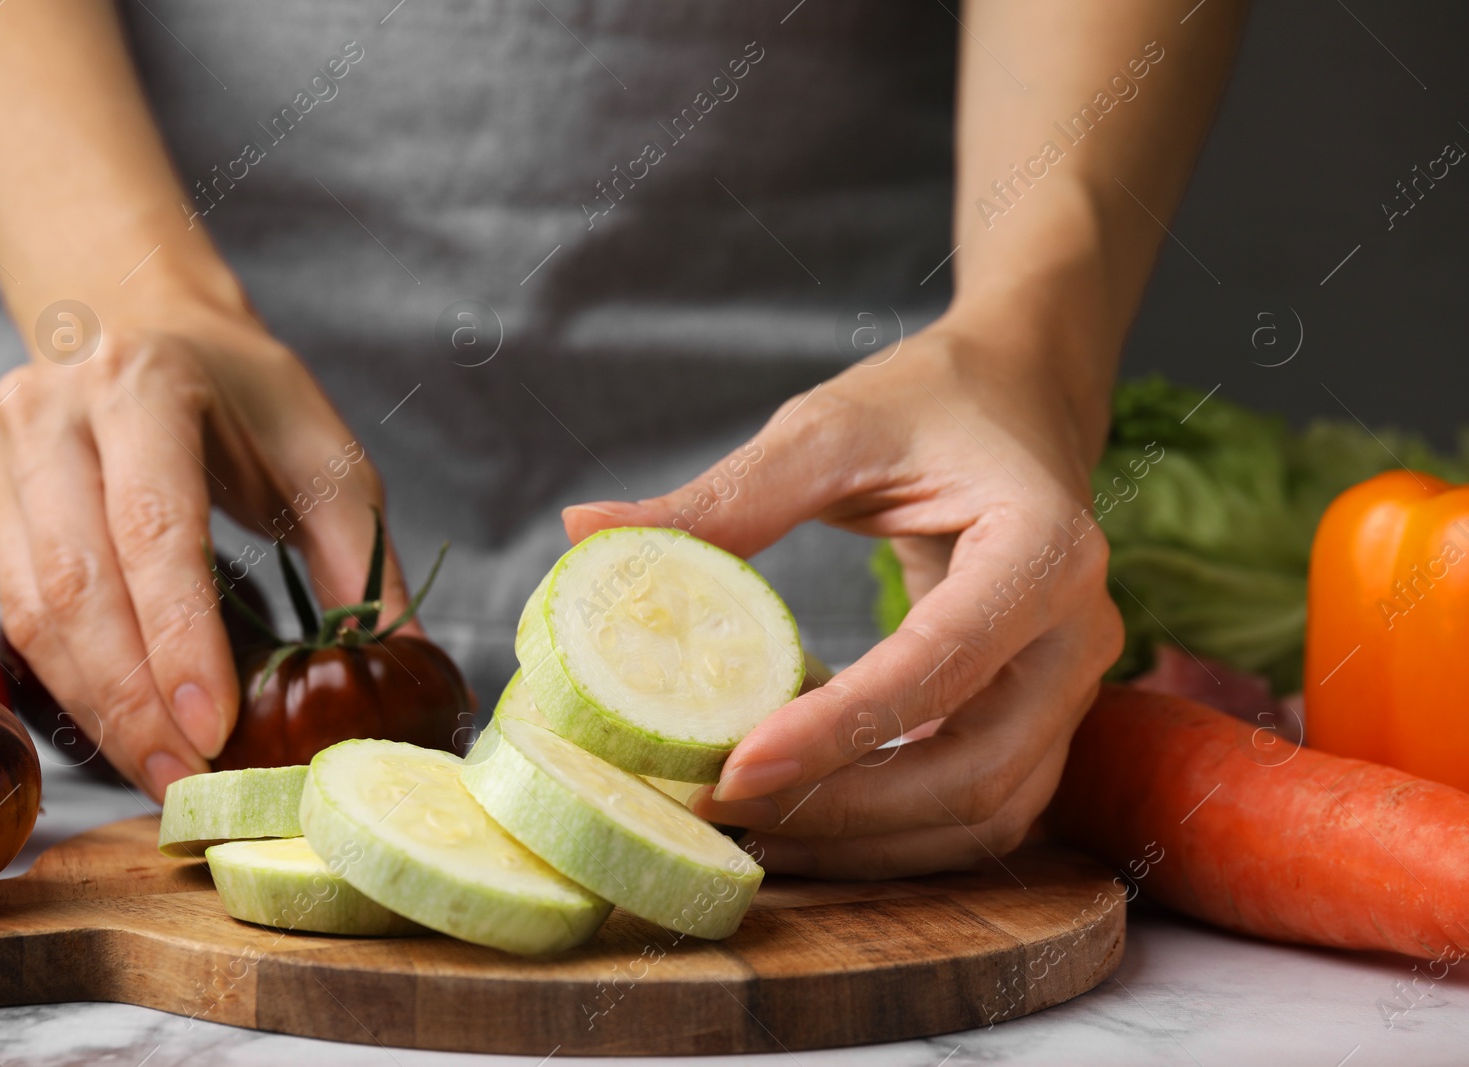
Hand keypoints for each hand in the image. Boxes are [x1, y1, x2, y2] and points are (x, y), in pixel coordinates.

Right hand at [0, 301, 410, 798]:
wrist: (152, 324)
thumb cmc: (250, 399)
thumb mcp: (328, 462)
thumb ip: (362, 566)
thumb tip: (412, 671)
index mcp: (147, 384)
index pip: (153, 525)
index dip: (181, 636)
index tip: (214, 726)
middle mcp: (55, 411)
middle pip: (79, 581)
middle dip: (136, 698)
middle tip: (189, 779)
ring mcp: (6, 451)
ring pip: (36, 607)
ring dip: (100, 706)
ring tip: (163, 772)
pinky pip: (17, 608)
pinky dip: (73, 682)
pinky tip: (126, 728)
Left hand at [563, 319, 1123, 877]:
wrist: (1019, 395)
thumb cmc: (930, 400)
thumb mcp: (828, 431)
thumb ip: (722, 498)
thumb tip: (583, 533)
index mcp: (1044, 549)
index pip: (940, 665)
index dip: (837, 731)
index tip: (731, 769)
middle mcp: (1078, 635)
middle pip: (975, 773)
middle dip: (844, 813)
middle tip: (720, 811)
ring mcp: (1069, 686)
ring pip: (983, 813)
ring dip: (868, 843)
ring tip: (748, 833)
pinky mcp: (1039, 713)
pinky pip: (978, 803)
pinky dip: (892, 827)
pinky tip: (801, 810)